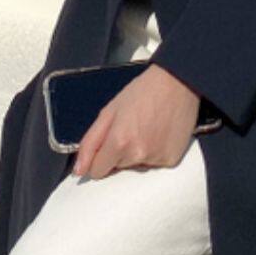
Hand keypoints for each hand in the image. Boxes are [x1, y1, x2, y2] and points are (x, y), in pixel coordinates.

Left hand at [73, 63, 201, 178]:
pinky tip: (159, 134)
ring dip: (137, 153)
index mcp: (118, 142)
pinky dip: (154, 153)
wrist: (176, 83)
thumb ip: (90, 143)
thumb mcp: (108, 112)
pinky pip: (154, 165)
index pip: (98, 171)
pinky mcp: (171, 160)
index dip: (99, 157)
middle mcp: (138, 155)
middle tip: (131, 128)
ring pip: (136, 167)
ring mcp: (156, 159)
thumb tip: (79, 170)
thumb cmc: (142, 92)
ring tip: (147, 129)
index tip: (107, 144)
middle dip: (119, 153)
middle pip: (117, 168)